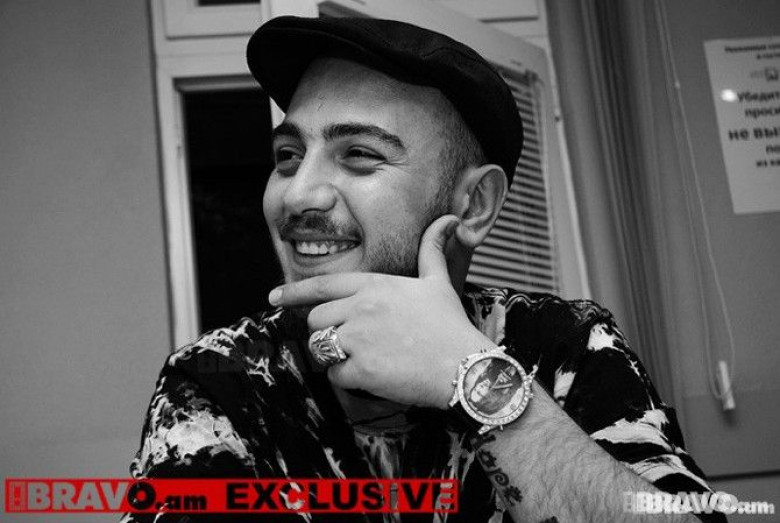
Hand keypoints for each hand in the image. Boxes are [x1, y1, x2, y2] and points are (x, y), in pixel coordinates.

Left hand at [268, 215, 496, 408]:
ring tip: (367, 357)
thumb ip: (432, 250)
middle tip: (356, 342)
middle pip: (316, 319)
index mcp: (374, 285)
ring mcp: (359, 338)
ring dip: (336, 356)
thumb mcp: (439, 283)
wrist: (466, 368)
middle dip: (328, 332)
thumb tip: (448, 220)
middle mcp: (361, 307)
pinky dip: (349, 379)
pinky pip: (335, 375)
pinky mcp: (361, 368)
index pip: (322, 286)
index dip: (293, 292)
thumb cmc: (451, 326)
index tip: (273, 298)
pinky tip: (375, 375)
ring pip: (321, 347)